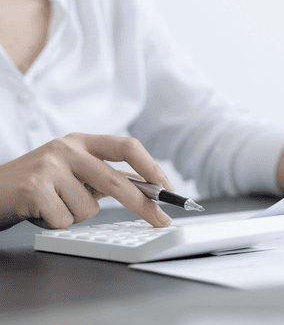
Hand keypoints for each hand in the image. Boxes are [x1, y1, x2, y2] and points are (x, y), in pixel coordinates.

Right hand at [0, 133, 173, 230]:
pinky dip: (55, 223)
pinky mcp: (34, 187)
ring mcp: (49, 166)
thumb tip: (149, 191)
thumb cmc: (36, 185)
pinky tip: (39, 212)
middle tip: (162, 220)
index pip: (127, 146)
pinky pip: (65, 219)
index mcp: (82, 141)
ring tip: (52, 206)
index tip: (168, 188)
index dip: (152, 167)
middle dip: (144, 205)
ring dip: (74, 216)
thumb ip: (104, 177)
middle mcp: (67, 148)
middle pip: (117, 181)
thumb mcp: (72, 171)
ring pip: (89, 208)